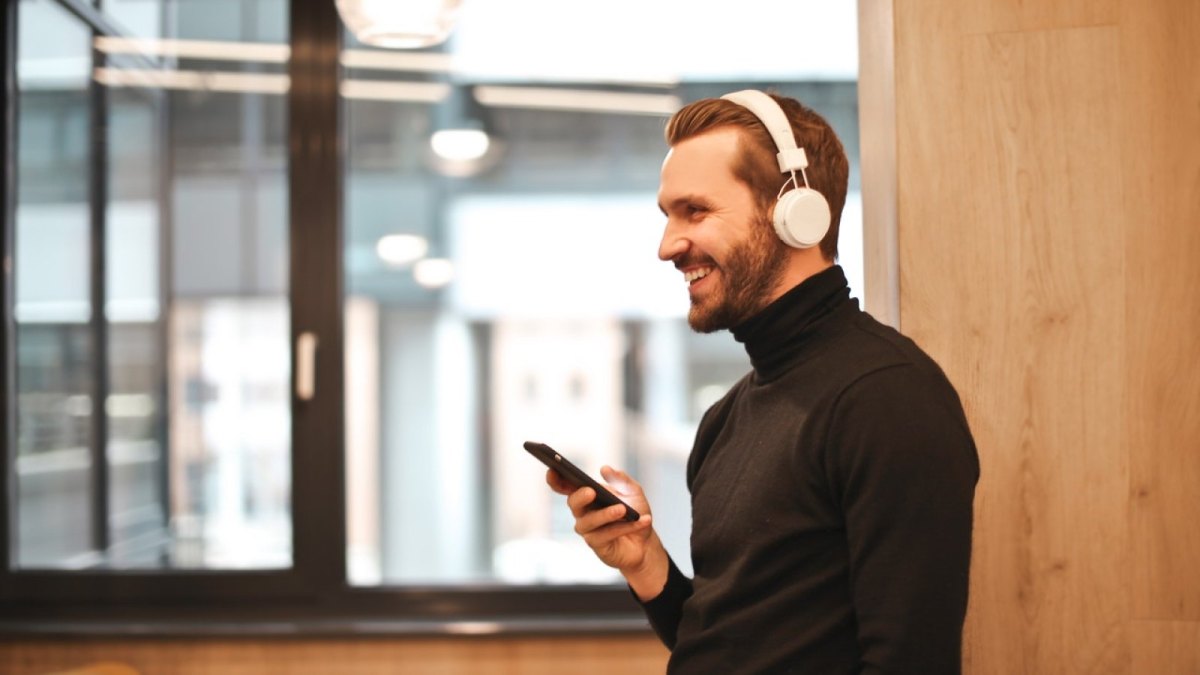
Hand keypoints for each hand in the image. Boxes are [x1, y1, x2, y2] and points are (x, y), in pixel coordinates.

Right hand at [546, 466, 668, 599]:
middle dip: (580, 496)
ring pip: (589, 522)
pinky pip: (607, 535)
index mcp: (587, 497)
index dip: (556, 479)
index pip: (566, 487)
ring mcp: (588, 531)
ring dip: (606, 514)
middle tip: (591, 491)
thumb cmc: (635, 513)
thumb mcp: (633, 492)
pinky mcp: (597, 546)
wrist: (645, 542)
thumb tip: (605, 469)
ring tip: (622, 509)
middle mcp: (583, 513)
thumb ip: (621, 479)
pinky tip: (642, 521)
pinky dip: (625, 527)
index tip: (552, 469)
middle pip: (573, 503)